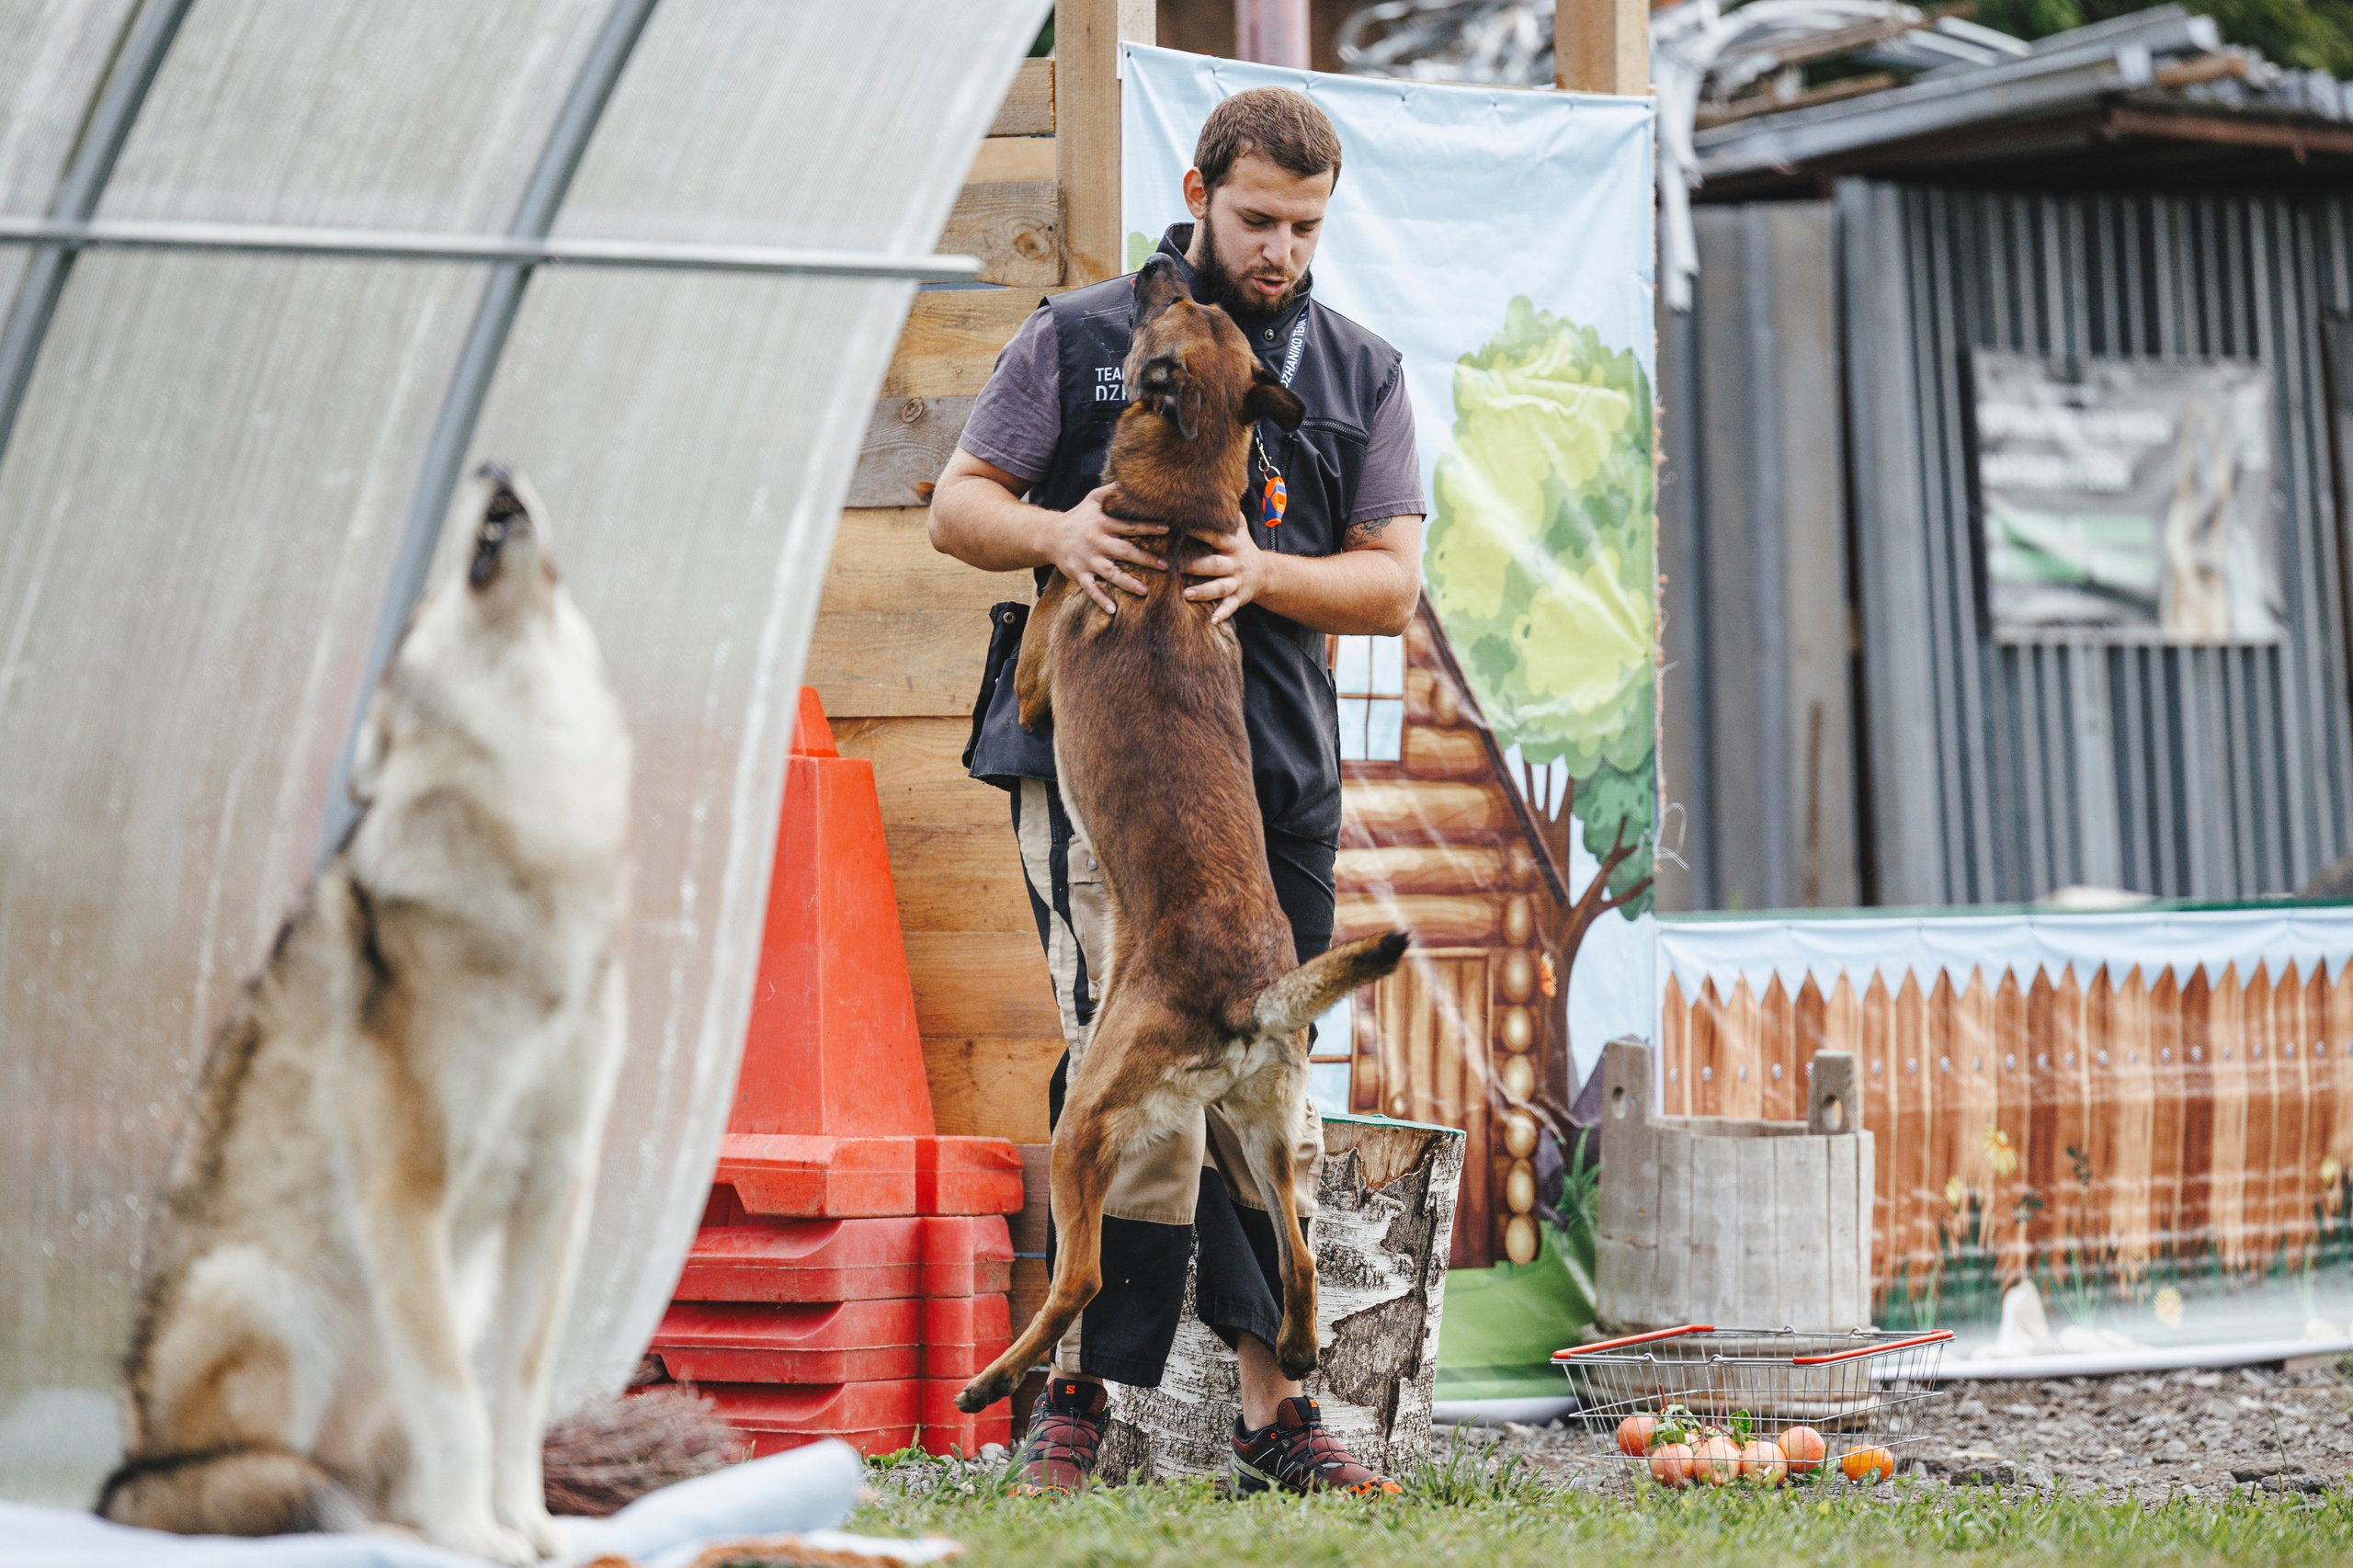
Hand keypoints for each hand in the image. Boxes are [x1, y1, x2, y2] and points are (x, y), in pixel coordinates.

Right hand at [1041, 484, 1166, 614]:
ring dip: (1128, 582)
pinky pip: (1091, 589)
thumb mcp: (1093, 499)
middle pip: (1125, 551)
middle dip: (1145, 558)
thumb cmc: (1078, 517)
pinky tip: (1113, 610)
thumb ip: (1111, 491)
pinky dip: (1101, 600)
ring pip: (1110, 573)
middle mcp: (1097, 542)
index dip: (1148, 527)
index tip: (1167, 530)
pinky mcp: (1079, 574)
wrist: (1050, 535)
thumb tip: (1130, 478)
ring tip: (1145, 591)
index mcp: (1103, 525)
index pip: (1129, 526)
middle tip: (1166, 566)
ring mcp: (1088, 560)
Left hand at [1182, 516, 1272, 625]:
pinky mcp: (1239, 597)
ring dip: (1204, 591)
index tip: (1179, 526)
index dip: (1198, 530)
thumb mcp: (1238, 528)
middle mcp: (1234, 561)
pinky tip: (1212, 621)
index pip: (1214, 535)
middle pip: (1215, 563)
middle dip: (1197, 565)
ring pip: (1220, 586)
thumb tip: (1216, 483)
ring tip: (1187, 595)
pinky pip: (1231, 606)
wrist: (1266, 573)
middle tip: (1176, 566)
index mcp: (1231, 543)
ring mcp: (1237, 581)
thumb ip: (1226, 511)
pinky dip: (1222, 614)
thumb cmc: (1241, 547)